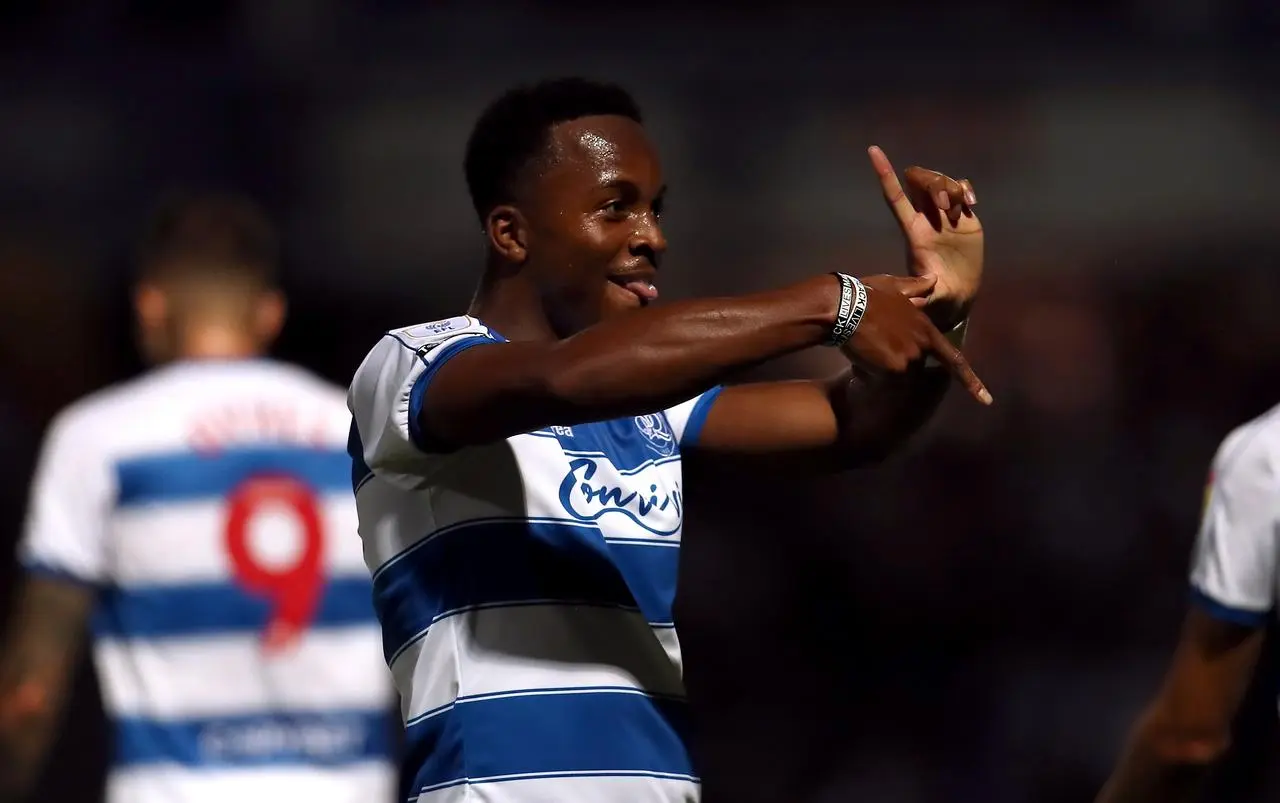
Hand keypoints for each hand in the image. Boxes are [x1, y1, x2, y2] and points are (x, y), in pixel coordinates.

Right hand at [841, 274, 991, 404]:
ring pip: (896, 376)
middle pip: (914, 368)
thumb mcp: (895, 286)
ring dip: (880, 370)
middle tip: (873, 346)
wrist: (846, 306)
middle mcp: (922, 346)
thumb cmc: (867, 294)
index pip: (954, 359)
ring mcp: (909, 359)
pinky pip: (881, 380)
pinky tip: (858, 357)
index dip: (971, 381)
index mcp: (926, 329)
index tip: (986, 400)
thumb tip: (933, 279)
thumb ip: (916, 287)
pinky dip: (869, 374)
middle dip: (894, 364)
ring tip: (863, 350)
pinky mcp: (893, 369)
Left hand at [868, 146, 982, 326]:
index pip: (895, 196)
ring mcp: (945, 215)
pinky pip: (962, 188)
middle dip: (933, 184)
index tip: (873, 150)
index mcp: (913, 231)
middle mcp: (926, 218)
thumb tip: (911, 300)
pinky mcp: (964, 217)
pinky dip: (967, 190)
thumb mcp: (930, 297)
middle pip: (920, 181)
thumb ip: (922, 294)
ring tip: (962, 210)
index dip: (884, 174)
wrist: (959, 294)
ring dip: (952, 188)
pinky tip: (973, 205)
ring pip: (942, 181)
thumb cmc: (939, 296)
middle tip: (946, 207)